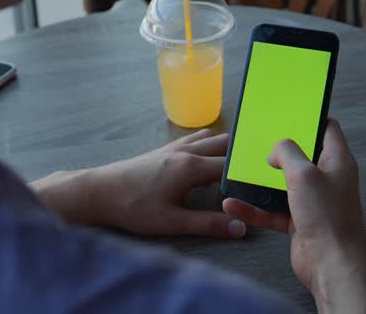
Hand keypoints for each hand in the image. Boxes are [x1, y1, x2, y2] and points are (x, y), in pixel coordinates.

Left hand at [32, 128, 247, 238]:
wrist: (98, 191)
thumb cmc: (132, 207)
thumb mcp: (172, 221)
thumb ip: (207, 224)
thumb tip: (240, 227)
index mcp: (191, 167)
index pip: (230, 164)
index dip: (249, 170)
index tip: (267, 176)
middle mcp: (185, 152)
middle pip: (223, 145)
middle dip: (242, 153)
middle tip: (262, 162)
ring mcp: (173, 148)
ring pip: (208, 139)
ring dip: (225, 146)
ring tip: (241, 156)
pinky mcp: (162, 150)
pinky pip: (192, 139)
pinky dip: (207, 142)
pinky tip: (208, 148)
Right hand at [221, 119, 365, 313]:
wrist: (330, 265)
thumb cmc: (328, 219)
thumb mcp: (304, 174)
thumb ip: (287, 152)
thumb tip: (277, 149)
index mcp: (337, 161)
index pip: (327, 129)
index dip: (311, 117)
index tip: (291, 111)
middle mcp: (327, 179)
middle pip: (301, 155)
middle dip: (279, 149)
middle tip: (260, 140)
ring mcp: (313, 201)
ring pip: (283, 183)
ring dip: (261, 181)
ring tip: (241, 172)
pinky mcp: (299, 221)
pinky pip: (272, 210)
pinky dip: (254, 208)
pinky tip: (235, 205)